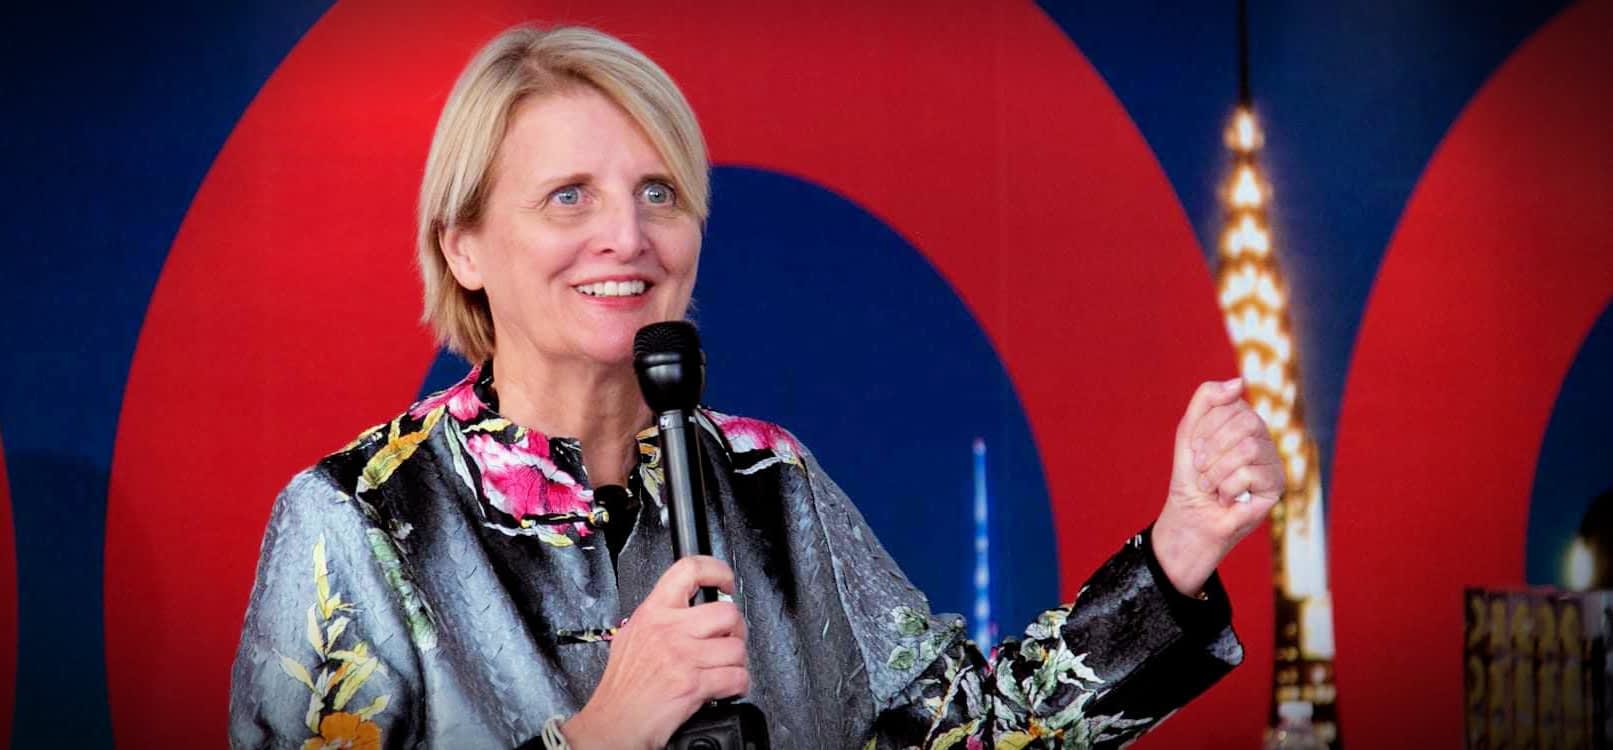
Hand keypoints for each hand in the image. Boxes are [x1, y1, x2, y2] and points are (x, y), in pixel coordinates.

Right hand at [561, 556, 749, 748]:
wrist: (612, 725)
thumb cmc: (621, 689)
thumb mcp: (631, 638)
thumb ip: (658, 619)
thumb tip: (685, 610)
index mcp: (652, 613)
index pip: (688, 570)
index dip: (716, 570)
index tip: (725, 581)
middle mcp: (668, 630)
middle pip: (727, 612)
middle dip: (736, 630)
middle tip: (728, 639)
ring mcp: (682, 656)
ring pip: (737, 647)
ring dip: (737, 662)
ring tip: (723, 668)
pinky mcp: (693, 684)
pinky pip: (737, 677)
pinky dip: (738, 685)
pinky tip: (725, 687)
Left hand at [1153, 378, 1282, 596]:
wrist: (1190, 516)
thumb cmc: (1190, 476)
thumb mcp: (1189, 432)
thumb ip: (1208, 399)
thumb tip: (1239, 381)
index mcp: (1243, 421)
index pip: (1232, 404)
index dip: (1206, 427)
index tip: (1195, 450)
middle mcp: (1263, 437)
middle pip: (1247, 421)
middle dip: (1213, 447)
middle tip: (1200, 468)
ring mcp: (1273, 460)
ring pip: (1249, 448)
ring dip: (1217, 470)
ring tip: (1210, 486)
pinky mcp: (1277, 484)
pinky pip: (1251, 473)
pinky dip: (1227, 488)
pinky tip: (1226, 498)